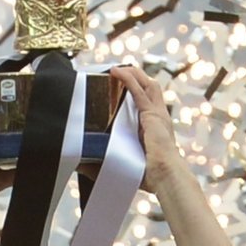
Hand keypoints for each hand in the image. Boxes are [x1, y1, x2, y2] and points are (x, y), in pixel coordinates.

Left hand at [108, 64, 184, 192]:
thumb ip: (101, 162)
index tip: (120, 87)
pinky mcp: (151, 115)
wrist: (165, 177)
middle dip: (136, 77)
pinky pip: (139, 91)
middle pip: (150, 89)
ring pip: (147, 85)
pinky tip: (117, 72)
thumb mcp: (124, 164)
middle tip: (118, 71)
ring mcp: (157, 114)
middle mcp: (159, 117)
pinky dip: (128, 79)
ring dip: (132, 74)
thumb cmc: (149, 175)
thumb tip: (80, 164)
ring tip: (117, 67)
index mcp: (155, 127)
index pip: (147, 102)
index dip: (136, 92)